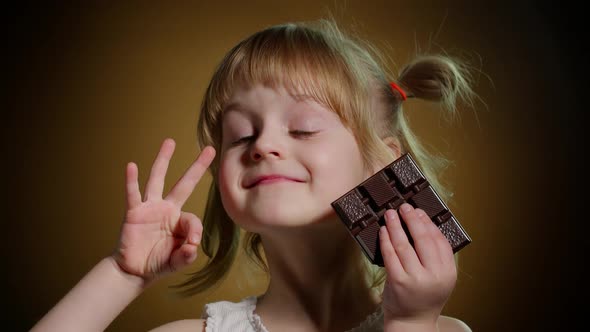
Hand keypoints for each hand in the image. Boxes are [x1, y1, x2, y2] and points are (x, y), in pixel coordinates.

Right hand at [112, 138, 215, 282]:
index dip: (194, 231)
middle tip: (209, 149)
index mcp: (180, 220)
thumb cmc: (158, 263)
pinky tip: (131, 166)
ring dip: (163, 161)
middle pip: (184, 183)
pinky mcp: (134, 213)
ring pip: (158, 179)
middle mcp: (166, 209)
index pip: (193, 219)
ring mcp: (150, 208)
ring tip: (169, 142)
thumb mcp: (177, 262)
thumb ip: (186, 255)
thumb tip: (193, 246)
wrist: (134, 271)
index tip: (191, 244)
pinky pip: (133, 194)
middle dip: (197, 167)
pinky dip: (131, 180)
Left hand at [379, 203, 456, 327]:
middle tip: (405, 207)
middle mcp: (434, 275)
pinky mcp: (397, 281)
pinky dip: (386, 240)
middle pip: (423, 239)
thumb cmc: (424, 297)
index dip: (429, 223)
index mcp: (447, 272)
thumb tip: (422, 225)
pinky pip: (390, 255)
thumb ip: (435, 257)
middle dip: (412, 219)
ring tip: (390, 214)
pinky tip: (383, 231)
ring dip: (396, 226)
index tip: (420, 211)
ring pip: (404, 245)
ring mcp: (415, 278)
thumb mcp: (439, 278)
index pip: (440, 241)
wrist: (412, 322)